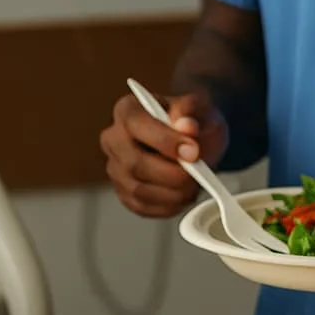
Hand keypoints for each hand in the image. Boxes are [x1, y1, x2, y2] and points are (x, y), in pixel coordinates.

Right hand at [101, 88, 228, 217]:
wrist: (194, 143)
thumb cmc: (193, 122)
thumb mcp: (200, 108)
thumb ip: (193, 112)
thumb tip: (186, 126)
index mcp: (127, 110)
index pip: (136, 124)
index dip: (165, 141)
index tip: (193, 152)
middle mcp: (113, 139)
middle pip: (133, 163)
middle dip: (171, 174)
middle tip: (197, 174)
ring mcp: (115, 168)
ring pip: (138, 189)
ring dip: (172, 193)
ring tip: (194, 185)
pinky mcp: (124, 193)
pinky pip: (141, 207)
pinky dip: (167, 207)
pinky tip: (183, 196)